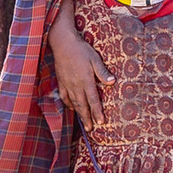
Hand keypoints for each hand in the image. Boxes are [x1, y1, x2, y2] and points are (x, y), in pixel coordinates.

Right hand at [48, 6, 114, 131]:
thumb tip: (112, 83)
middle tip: (91, 129)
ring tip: (83, 123)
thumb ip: (102, 72)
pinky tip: (71, 107)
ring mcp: (67, 84)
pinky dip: (68, 104)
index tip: (101, 122)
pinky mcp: (61, 81)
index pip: (93, 100)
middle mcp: (76, 85)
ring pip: (73, 103)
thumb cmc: (81, 50)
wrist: (63, 43)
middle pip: (82, 105)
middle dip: (87, 118)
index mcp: (86, 80)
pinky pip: (64, 96)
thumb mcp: (95, 59)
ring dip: (79, 114)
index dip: (97, 112)